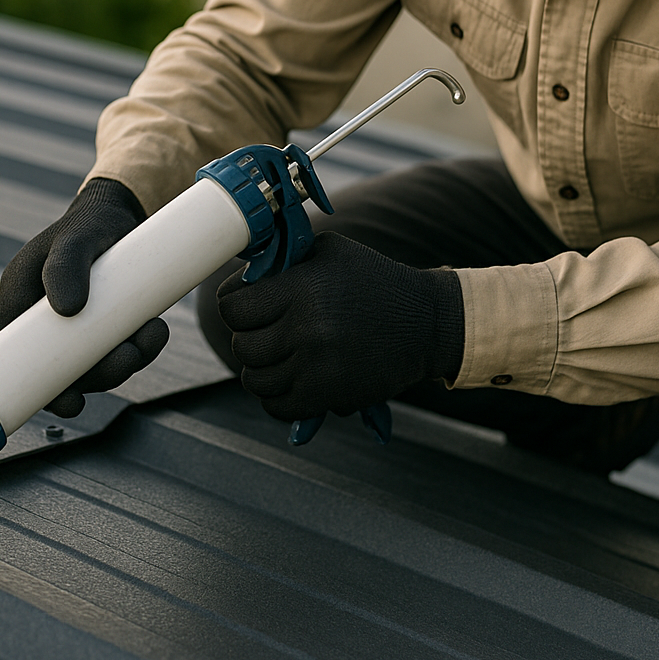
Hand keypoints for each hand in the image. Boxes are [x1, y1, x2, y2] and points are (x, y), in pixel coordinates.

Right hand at [0, 177, 168, 416]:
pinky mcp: (103, 330)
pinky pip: (117, 354)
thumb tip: (66, 309)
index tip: (65, 401)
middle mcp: (44, 320)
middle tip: (127, 357)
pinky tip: (155, 330)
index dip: (26, 386)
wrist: (122, 216)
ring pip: (93, 368)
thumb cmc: (89, 224)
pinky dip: (140, 349)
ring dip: (125, 363)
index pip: (6, 352)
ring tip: (152, 334)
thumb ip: (66, 265)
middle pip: (58, 372)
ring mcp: (74, 329)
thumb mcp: (76, 237)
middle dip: (96, 376)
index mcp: (20, 300)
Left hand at [216, 232, 463, 420]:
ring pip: (254, 380)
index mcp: (305, 287)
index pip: (232, 307)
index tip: (249, 306)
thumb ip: (279, 261)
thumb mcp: (328, 252)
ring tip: (281, 355)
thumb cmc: (372, 281)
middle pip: (242, 345)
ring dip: (262, 369)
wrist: (425, 324)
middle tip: (270, 330)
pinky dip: (277, 396)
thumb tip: (235, 277)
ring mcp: (318, 367)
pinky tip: (292, 378)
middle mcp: (309, 328)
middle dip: (251, 337)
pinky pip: (277, 407)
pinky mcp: (329, 397)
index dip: (235, 305)